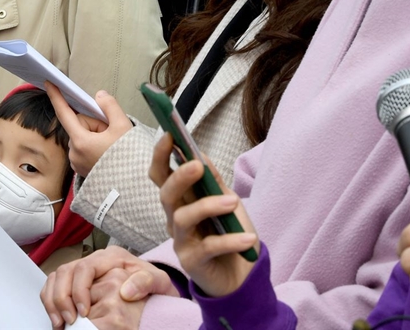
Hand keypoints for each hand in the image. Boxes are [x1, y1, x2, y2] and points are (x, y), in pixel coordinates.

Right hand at [40, 245, 178, 327]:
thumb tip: (125, 292)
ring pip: (56, 278)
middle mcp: (94, 260)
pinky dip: (51, 303)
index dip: (79, 290)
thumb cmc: (153, 284)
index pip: (85, 267)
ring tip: (60, 323)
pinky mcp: (76, 281)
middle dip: (62, 298)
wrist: (152, 289)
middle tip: (68, 321)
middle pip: (65, 272)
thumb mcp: (158, 281)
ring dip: (53, 301)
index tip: (83, 312)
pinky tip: (59, 319)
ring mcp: (83, 269)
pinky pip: (54, 286)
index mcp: (112, 256)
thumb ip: (146, 282)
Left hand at [45, 81, 132, 176]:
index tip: (50, 84)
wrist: (133, 185)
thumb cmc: (128, 159)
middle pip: (79, 125)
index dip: (57, 97)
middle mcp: (74, 153)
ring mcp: (77, 162)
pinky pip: (84, 149)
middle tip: (111, 134)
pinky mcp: (82, 169)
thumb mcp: (123, 126)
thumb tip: (100, 96)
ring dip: (95, 136)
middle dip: (94, 125)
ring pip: (83, 137)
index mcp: (81, 141)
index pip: (65, 114)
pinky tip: (107, 154)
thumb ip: (110, 106)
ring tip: (112, 147)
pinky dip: (94, 146)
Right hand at [149, 134, 259, 297]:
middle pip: (166, 194)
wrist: (242, 274)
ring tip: (233, 202)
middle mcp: (175, 219)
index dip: (161, 155)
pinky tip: (248, 239)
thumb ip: (214, 182)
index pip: (162, 175)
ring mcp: (181, 241)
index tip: (170, 135)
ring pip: (184, 218)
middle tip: (197, 165)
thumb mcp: (226, 202)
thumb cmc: (230, 233)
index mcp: (181, 200)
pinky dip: (230, 241)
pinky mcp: (192, 263)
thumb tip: (201, 156)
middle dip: (179, 177)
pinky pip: (209, 247)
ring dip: (209, 206)